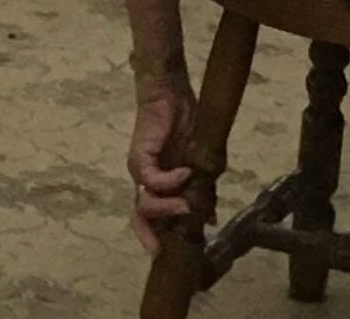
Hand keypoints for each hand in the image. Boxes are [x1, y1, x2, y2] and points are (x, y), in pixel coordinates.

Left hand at [127, 76, 197, 253]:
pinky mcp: (140, 156)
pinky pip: (151, 179)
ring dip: (167, 210)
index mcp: (160, 185)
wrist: (171, 92)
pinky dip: (169, 182)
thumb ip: (203, 189)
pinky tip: (185, 174)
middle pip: (140, 217)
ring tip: (187, 207)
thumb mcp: (202, 163)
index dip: (159, 238)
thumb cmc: (187, 123)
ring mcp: (140, 169)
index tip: (172, 256)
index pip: (153, 218)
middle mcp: (145, 181)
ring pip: (144, 203)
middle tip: (164, 250)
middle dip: (150, 236)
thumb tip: (210, 219)